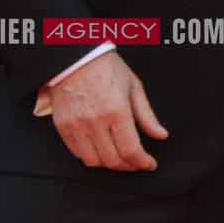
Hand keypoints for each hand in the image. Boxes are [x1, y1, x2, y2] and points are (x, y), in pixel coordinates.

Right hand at [45, 49, 167, 169]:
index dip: (142, 162)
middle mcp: (95, 121)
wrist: (76, 56)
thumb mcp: (134, 87)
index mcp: (116, 110)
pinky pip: (77, 152)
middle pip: (113, 159)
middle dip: (128, 166)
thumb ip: (147, 115)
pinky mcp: (62, 127)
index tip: (149, 164)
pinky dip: (91, 157)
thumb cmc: (107, 68)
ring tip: (119, 158)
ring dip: (109, 164)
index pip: (130, 149)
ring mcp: (76, 125)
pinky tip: (101, 150)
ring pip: (93, 161)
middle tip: (136, 163)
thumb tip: (161, 135)